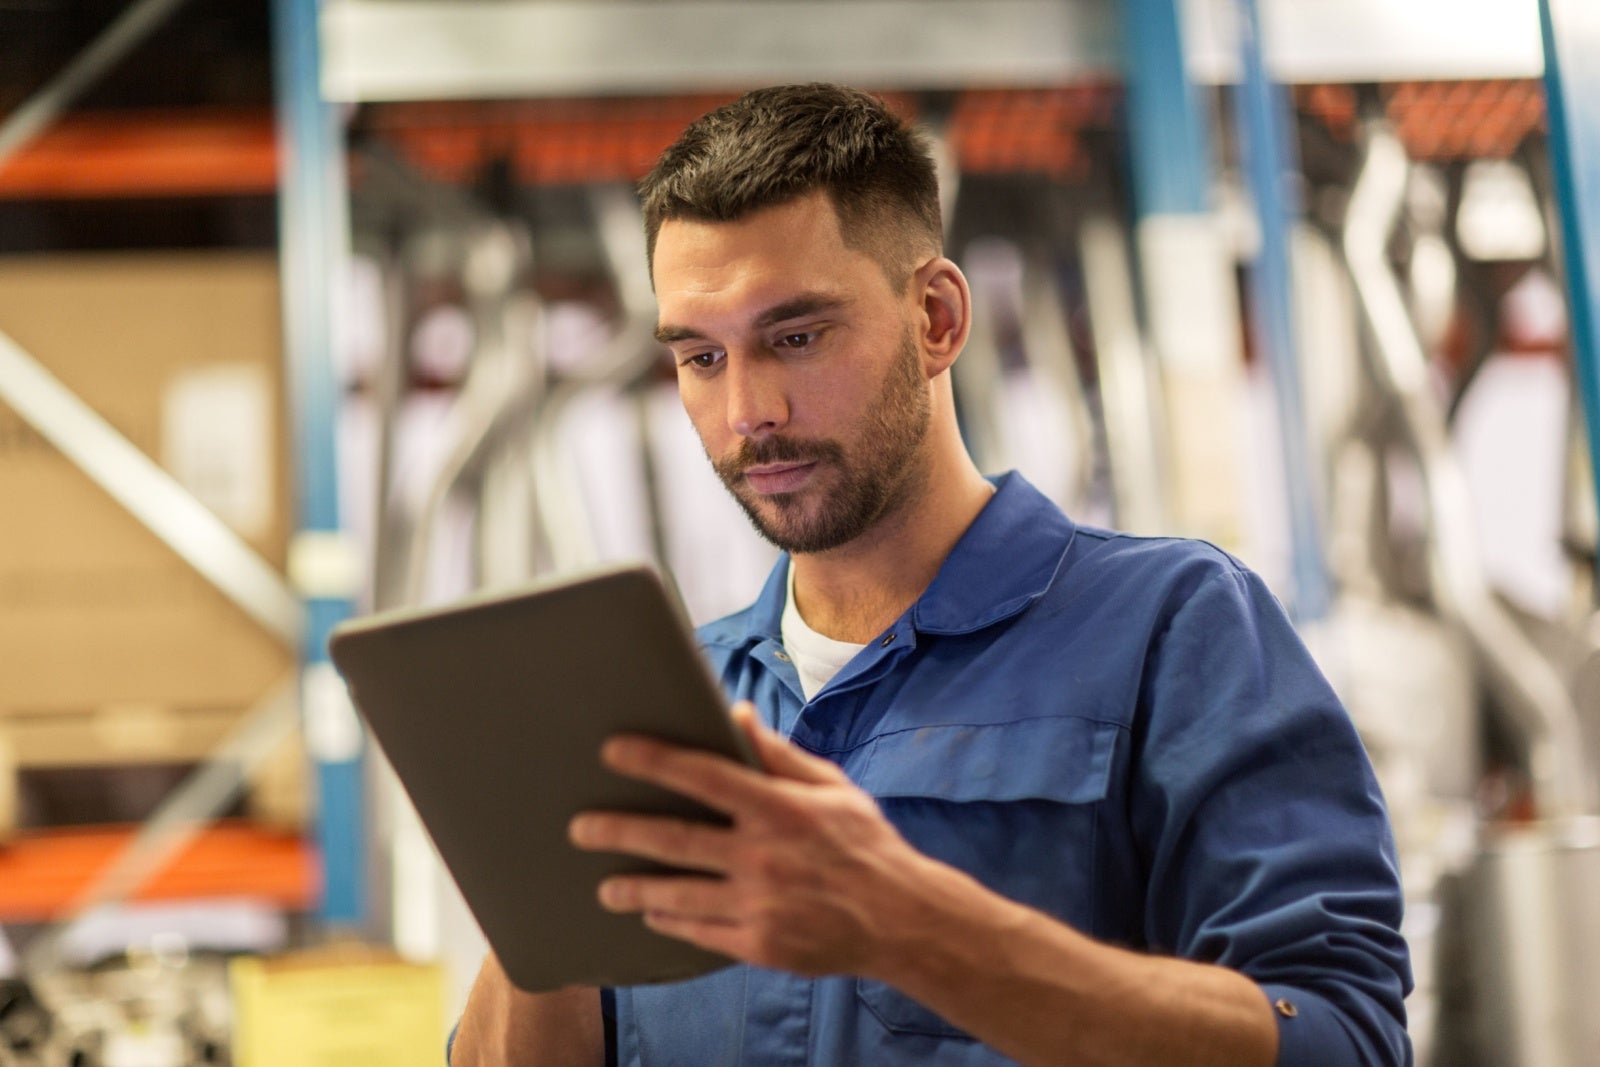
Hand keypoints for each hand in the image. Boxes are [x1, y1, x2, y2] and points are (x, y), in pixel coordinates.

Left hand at [567, 702, 932, 977]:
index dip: (657, 760)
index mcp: (781, 809)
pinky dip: (671, 921)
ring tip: (604, 887)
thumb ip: (779, 754)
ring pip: (678, 894)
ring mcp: (760, 905)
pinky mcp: (760, 945)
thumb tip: (736, 713)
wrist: (901, 920)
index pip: (706, 776)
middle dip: (620, 831)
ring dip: (633, 889)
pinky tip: (652, 913)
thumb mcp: (830, 788)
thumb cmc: (863, 844)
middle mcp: (765, 856)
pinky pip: (701, 932)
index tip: (614, 750)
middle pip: (676, 840)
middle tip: (579, 828)